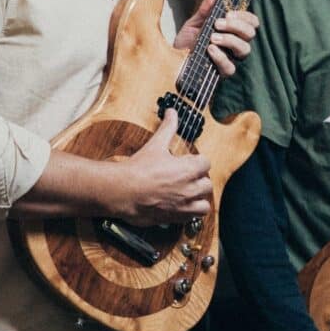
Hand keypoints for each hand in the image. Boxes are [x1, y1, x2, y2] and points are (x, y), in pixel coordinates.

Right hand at [118, 108, 212, 225]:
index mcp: (189, 169)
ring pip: (204, 204)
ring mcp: (184, 205)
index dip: (197, 162)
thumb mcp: (155, 144)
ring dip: (199, 198)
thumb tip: (171, 112)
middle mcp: (190, 188)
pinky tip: (181, 206)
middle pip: (207, 184)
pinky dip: (190, 213)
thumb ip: (168, 127)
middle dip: (199, 180)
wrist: (122, 192)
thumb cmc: (138, 169)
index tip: (188, 162)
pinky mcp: (176, 218)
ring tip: (188, 193)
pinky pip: (193, 218)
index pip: (206, 163)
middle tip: (186, 177)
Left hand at [173, 0, 259, 77]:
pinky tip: (210, 49)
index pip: (251, 22)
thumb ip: (206, 9)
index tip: (228, 13)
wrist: (172, 61)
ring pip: (245, 49)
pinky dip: (221, 56)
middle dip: (237, 26)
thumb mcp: (195, 22)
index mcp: (232, 31)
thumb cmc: (187, 42)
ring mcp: (230, 59)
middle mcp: (235, 44)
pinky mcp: (222, 72)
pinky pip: (230, 67)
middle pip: (251, 33)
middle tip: (218, 23)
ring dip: (230, 40)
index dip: (245, 16)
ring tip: (213, 37)